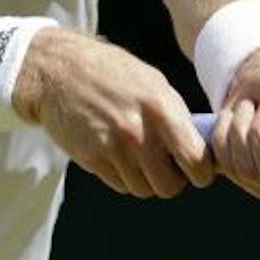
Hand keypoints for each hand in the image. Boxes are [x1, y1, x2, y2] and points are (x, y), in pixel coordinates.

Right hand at [16, 29, 214, 198]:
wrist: (58, 70)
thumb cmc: (110, 72)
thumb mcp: (152, 82)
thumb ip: (177, 115)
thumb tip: (202, 147)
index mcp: (161, 108)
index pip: (196, 160)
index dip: (201, 172)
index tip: (197, 171)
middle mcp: (138, 131)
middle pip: (169, 186)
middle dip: (171, 180)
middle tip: (165, 166)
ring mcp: (113, 147)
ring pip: (143, 189)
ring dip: (144, 180)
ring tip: (137, 156)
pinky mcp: (91, 158)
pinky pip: (119, 185)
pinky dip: (122, 176)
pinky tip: (116, 153)